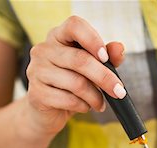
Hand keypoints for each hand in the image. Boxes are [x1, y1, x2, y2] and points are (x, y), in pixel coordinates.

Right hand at [25, 16, 125, 134]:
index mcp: (58, 37)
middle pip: (80, 60)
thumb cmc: (72, 86)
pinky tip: (85, 107)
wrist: (48, 112)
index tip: (106, 58)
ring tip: (100, 104)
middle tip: (119, 92)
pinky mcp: (36, 93)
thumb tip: (119, 49)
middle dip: (105, 78)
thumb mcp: (92, 70)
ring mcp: (37, 71)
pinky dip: (83, 106)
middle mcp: (43, 50)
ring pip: (76, 83)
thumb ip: (107, 58)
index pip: (74, 26)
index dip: (93, 40)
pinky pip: (68, 100)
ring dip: (95, 97)